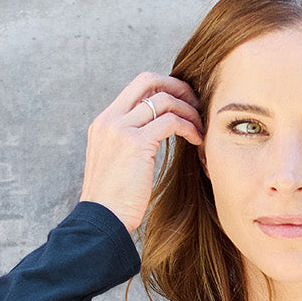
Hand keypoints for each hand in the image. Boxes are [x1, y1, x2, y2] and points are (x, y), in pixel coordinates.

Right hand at [79, 71, 204, 234]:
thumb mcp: (114, 164)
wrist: (101, 220)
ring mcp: (121, 129)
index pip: (136, 87)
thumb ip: (128, 144)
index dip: (163, 88)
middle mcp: (110, 119)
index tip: (181, 103)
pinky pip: (171, 122)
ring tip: (201, 127)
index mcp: (103, 122)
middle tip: (195, 103)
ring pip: (164, 100)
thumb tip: (153, 137)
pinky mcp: (136, 143)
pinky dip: (189, 127)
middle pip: (148, 80)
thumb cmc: (112, 202)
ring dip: (188, 110)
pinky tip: (197, 140)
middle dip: (177, 86)